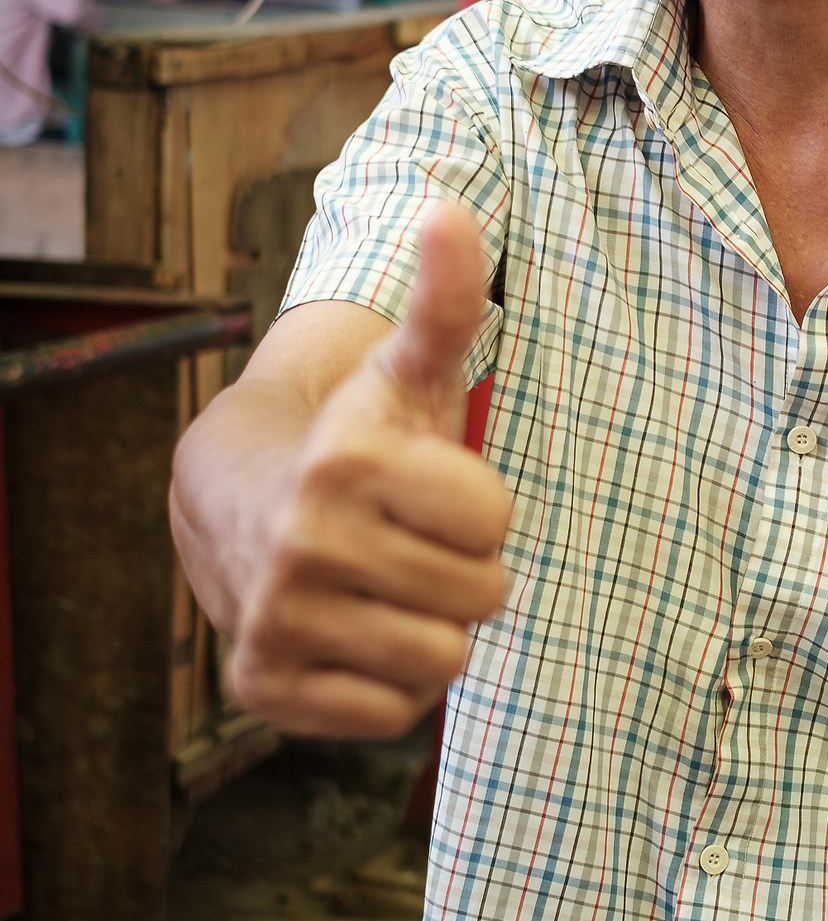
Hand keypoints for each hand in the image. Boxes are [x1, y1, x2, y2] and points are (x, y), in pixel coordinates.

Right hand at [229, 206, 512, 739]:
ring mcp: (278, 621)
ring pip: (441, 662)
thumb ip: (444, 300)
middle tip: (410, 543)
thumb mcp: (406, 372)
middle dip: (461, 573)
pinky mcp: (266, 689)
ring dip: (428, 628)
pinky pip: (392, 714)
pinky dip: (384, 684)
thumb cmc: (356, 442)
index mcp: (348, 463)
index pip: (496, 525)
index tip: (430, 488)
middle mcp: (303, 544)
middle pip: (480, 599)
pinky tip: (351, 633)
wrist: (238, 504)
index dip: (479, 509)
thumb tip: (450, 206)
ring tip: (383, 587)